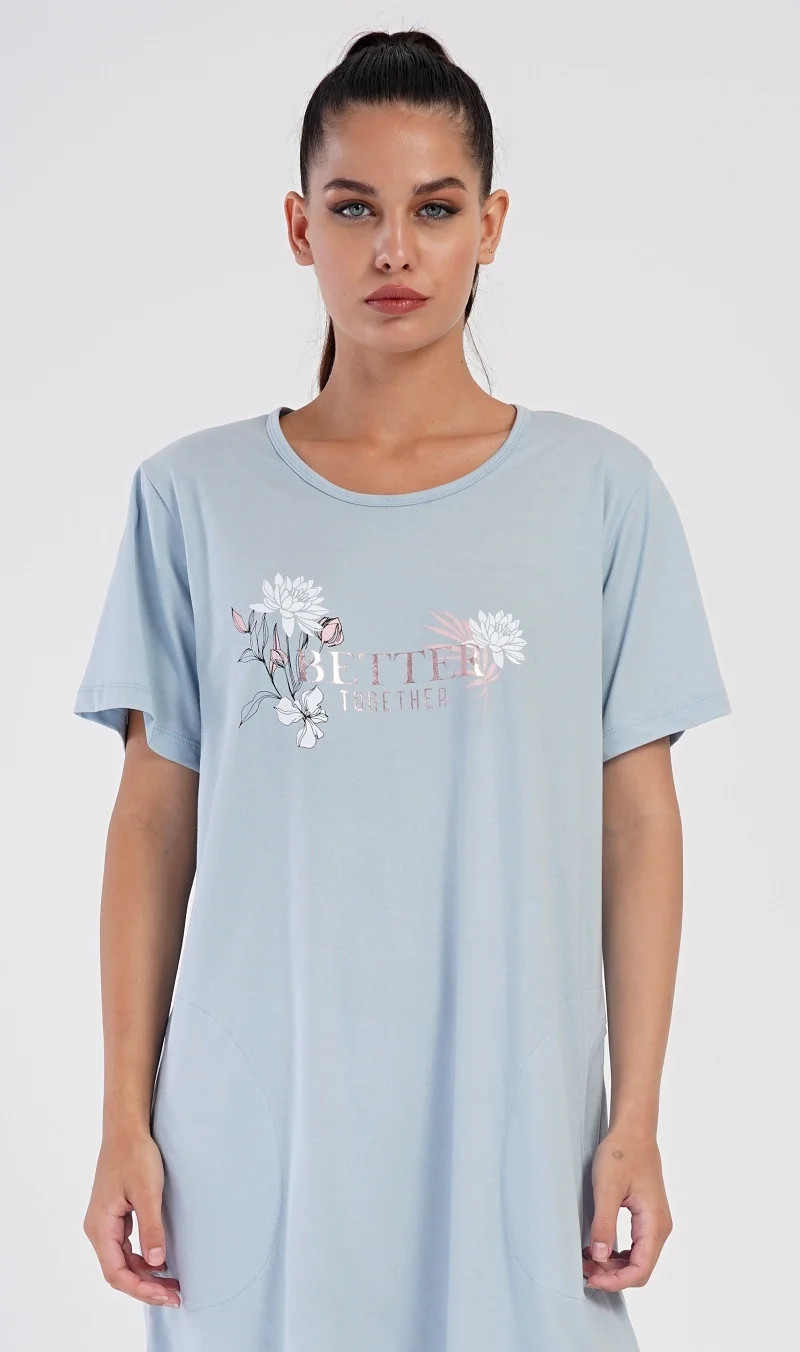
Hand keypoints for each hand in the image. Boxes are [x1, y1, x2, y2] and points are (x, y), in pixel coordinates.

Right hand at [83, 1127, 180, 1307]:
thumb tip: (157, 1263)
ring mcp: (104, 1223)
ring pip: (122, 1261)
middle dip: (145, 1287)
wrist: (126, 1129)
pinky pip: (125, 1248)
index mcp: (100, 1226)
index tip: (166, 1295)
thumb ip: (152, 1228)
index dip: (141, 1289)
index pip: (116, 1272)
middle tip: (175, 1295)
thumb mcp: (148, 1192)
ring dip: (145, 1275)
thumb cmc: (135, 1155)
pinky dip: (142, 1259)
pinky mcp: (114, 1216)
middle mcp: (98, 1229)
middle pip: (118, 1271)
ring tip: (172, 1283)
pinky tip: (161, 1263)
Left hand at [582, 1124, 672, 1290]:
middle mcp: (659, 1228)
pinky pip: (635, 1247)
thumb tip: (599, 1258)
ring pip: (637, 1260)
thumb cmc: (621, 1154)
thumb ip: (604, 1224)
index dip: (616, 1281)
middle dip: (612, 1275)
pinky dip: (616, 1254)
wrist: (633, 1132)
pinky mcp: (646, 1218)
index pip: (640, 1270)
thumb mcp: (607, 1188)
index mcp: (654, 1224)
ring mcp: (654, 1223)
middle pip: (640, 1269)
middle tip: (583, 1268)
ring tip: (586, 1259)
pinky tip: (596, 1248)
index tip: (591, 1278)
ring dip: (613, 1266)